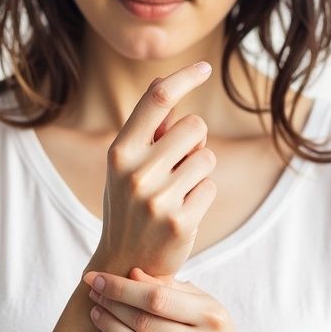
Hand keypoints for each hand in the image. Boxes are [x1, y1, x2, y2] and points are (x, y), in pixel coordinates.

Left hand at [81, 266, 273, 331]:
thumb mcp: (206, 309)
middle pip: (141, 321)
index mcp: (211, 318)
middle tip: (93, 294)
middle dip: (110, 304)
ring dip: (107, 327)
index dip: (120, 287)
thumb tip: (133, 273)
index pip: (155, 297)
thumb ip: (172, 289)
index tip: (97, 278)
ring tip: (96, 313)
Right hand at [94, 61, 218, 276]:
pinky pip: (210, 187)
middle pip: (194, 126)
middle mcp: (136, 172)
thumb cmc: (129, 206)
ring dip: (200, 171)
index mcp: (119, 152)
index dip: (184, 78)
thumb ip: (147, 130)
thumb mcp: (127, 166)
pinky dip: (202, 196)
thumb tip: (163, 85)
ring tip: (178, 192)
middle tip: (178, 165)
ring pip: (206, 157)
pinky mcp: (180, 222)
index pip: (157, 100)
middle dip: (194, 141)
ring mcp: (157, 198)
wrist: (124, 265)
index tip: (205, 67)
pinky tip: (183, 212)